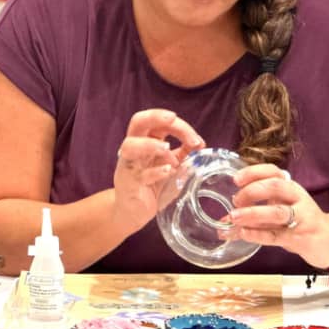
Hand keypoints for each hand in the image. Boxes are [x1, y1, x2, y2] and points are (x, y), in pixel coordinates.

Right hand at [113, 109, 204, 231]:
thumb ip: (184, 154)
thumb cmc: (153, 185)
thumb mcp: (172, 166)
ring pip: (130, 145)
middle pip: (138, 122)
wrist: (134, 212)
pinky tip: (168, 172)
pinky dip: (155, 171)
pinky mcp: (127, 184)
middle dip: (156, 116)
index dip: (180, 126)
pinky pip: (139, 174)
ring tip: (169, 149)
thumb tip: (200, 144)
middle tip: (173, 119)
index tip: (198, 141)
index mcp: (147, 141)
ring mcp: (128, 165)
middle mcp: (134, 149)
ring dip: (152, 144)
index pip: (160, 123)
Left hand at [225, 164, 328, 270]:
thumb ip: (257, 212)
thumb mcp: (283, 210)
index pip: (273, 171)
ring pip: (276, 212)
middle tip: (235, 200)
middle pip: (276, 186)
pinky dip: (257, 234)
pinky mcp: (299, 238)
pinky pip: (276, 235)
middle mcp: (297, 199)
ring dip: (253, 213)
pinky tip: (243, 233)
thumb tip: (225, 218)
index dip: (253, 172)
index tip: (236, 179)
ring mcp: (300, 218)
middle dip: (252, 191)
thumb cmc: (302, 222)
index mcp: (291, 188)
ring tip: (233, 217)